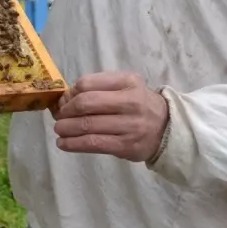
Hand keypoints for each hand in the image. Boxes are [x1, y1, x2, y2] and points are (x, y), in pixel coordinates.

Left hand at [54, 71, 168, 162]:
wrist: (167, 129)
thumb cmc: (139, 105)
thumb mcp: (126, 87)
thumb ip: (99, 88)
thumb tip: (65, 99)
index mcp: (128, 81)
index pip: (88, 83)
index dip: (69, 94)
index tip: (63, 102)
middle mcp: (130, 101)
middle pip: (85, 103)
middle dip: (66, 111)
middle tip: (59, 117)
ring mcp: (129, 125)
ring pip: (87, 125)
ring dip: (66, 128)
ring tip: (59, 130)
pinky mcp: (126, 146)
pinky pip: (93, 144)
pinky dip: (73, 144)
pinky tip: (64, 143)